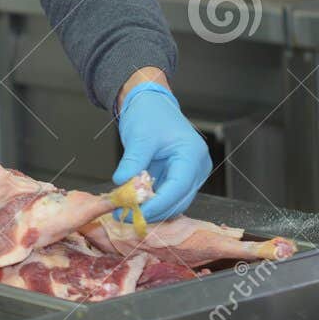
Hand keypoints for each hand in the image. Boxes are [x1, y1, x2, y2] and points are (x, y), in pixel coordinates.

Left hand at [113, 82, 210, 221]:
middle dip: (154, 210)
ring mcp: (190, 174)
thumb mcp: (139, 137)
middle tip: (126, 215)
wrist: (151, 103)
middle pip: (179, 200)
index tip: (138, 213)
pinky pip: (168, 197)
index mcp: (192, 154)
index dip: (159, 204)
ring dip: (152, 209)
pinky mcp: (179, 178)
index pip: (179, 187)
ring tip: (125, 211)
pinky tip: (133, 204)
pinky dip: (152, 202)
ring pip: (174, 202)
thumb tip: (122, 184)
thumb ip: (133, 162)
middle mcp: (196, 167)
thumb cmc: (150, 114)